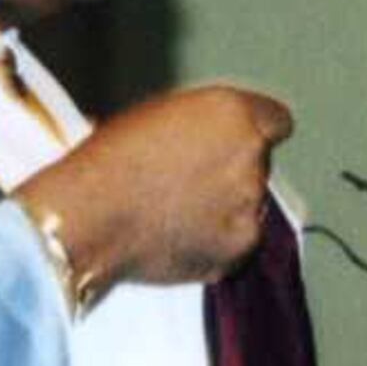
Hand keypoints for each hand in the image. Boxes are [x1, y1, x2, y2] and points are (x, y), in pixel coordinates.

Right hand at [14, 82, 293, 293]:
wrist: (90, 217)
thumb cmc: (108, 160)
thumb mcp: (156, 115)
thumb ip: (199, 125)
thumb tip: (208, 137)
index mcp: (233, 115)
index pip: (276, 120)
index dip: (256, 132)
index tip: (240, 142)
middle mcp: (252, 159)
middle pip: (259, 164)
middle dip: (232, 169)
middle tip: (190, 179)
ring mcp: (249, 209)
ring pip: (251, 204)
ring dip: (226, 206)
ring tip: (177, 210)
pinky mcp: (239, 250)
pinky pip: (238, 241)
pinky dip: (217, 240)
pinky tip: (179, 235)